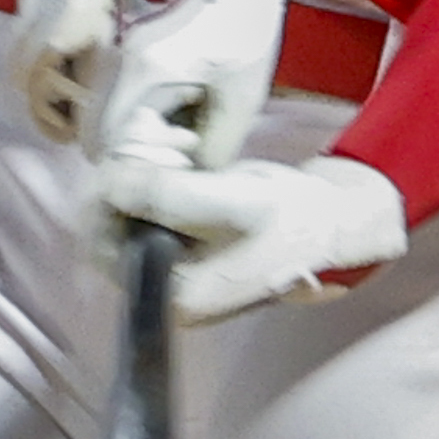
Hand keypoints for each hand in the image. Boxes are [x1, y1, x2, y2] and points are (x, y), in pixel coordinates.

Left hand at [101, 151, 406, 323]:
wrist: (334, 222)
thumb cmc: (293, 218)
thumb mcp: (232, 200)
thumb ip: (166, 194)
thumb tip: (109, 181)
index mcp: (175, 297)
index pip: (104, 247)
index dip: (108, 194)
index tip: (131, 153)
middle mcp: (167, 294)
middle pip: (113, 229)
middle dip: (129, 178)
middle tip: (160, 141)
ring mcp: (176, 273)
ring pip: (129, 215)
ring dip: (144, 173)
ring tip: (178, 145)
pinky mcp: (185, 251)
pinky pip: (150, 212)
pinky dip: (158, 179)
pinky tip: (182, 155)